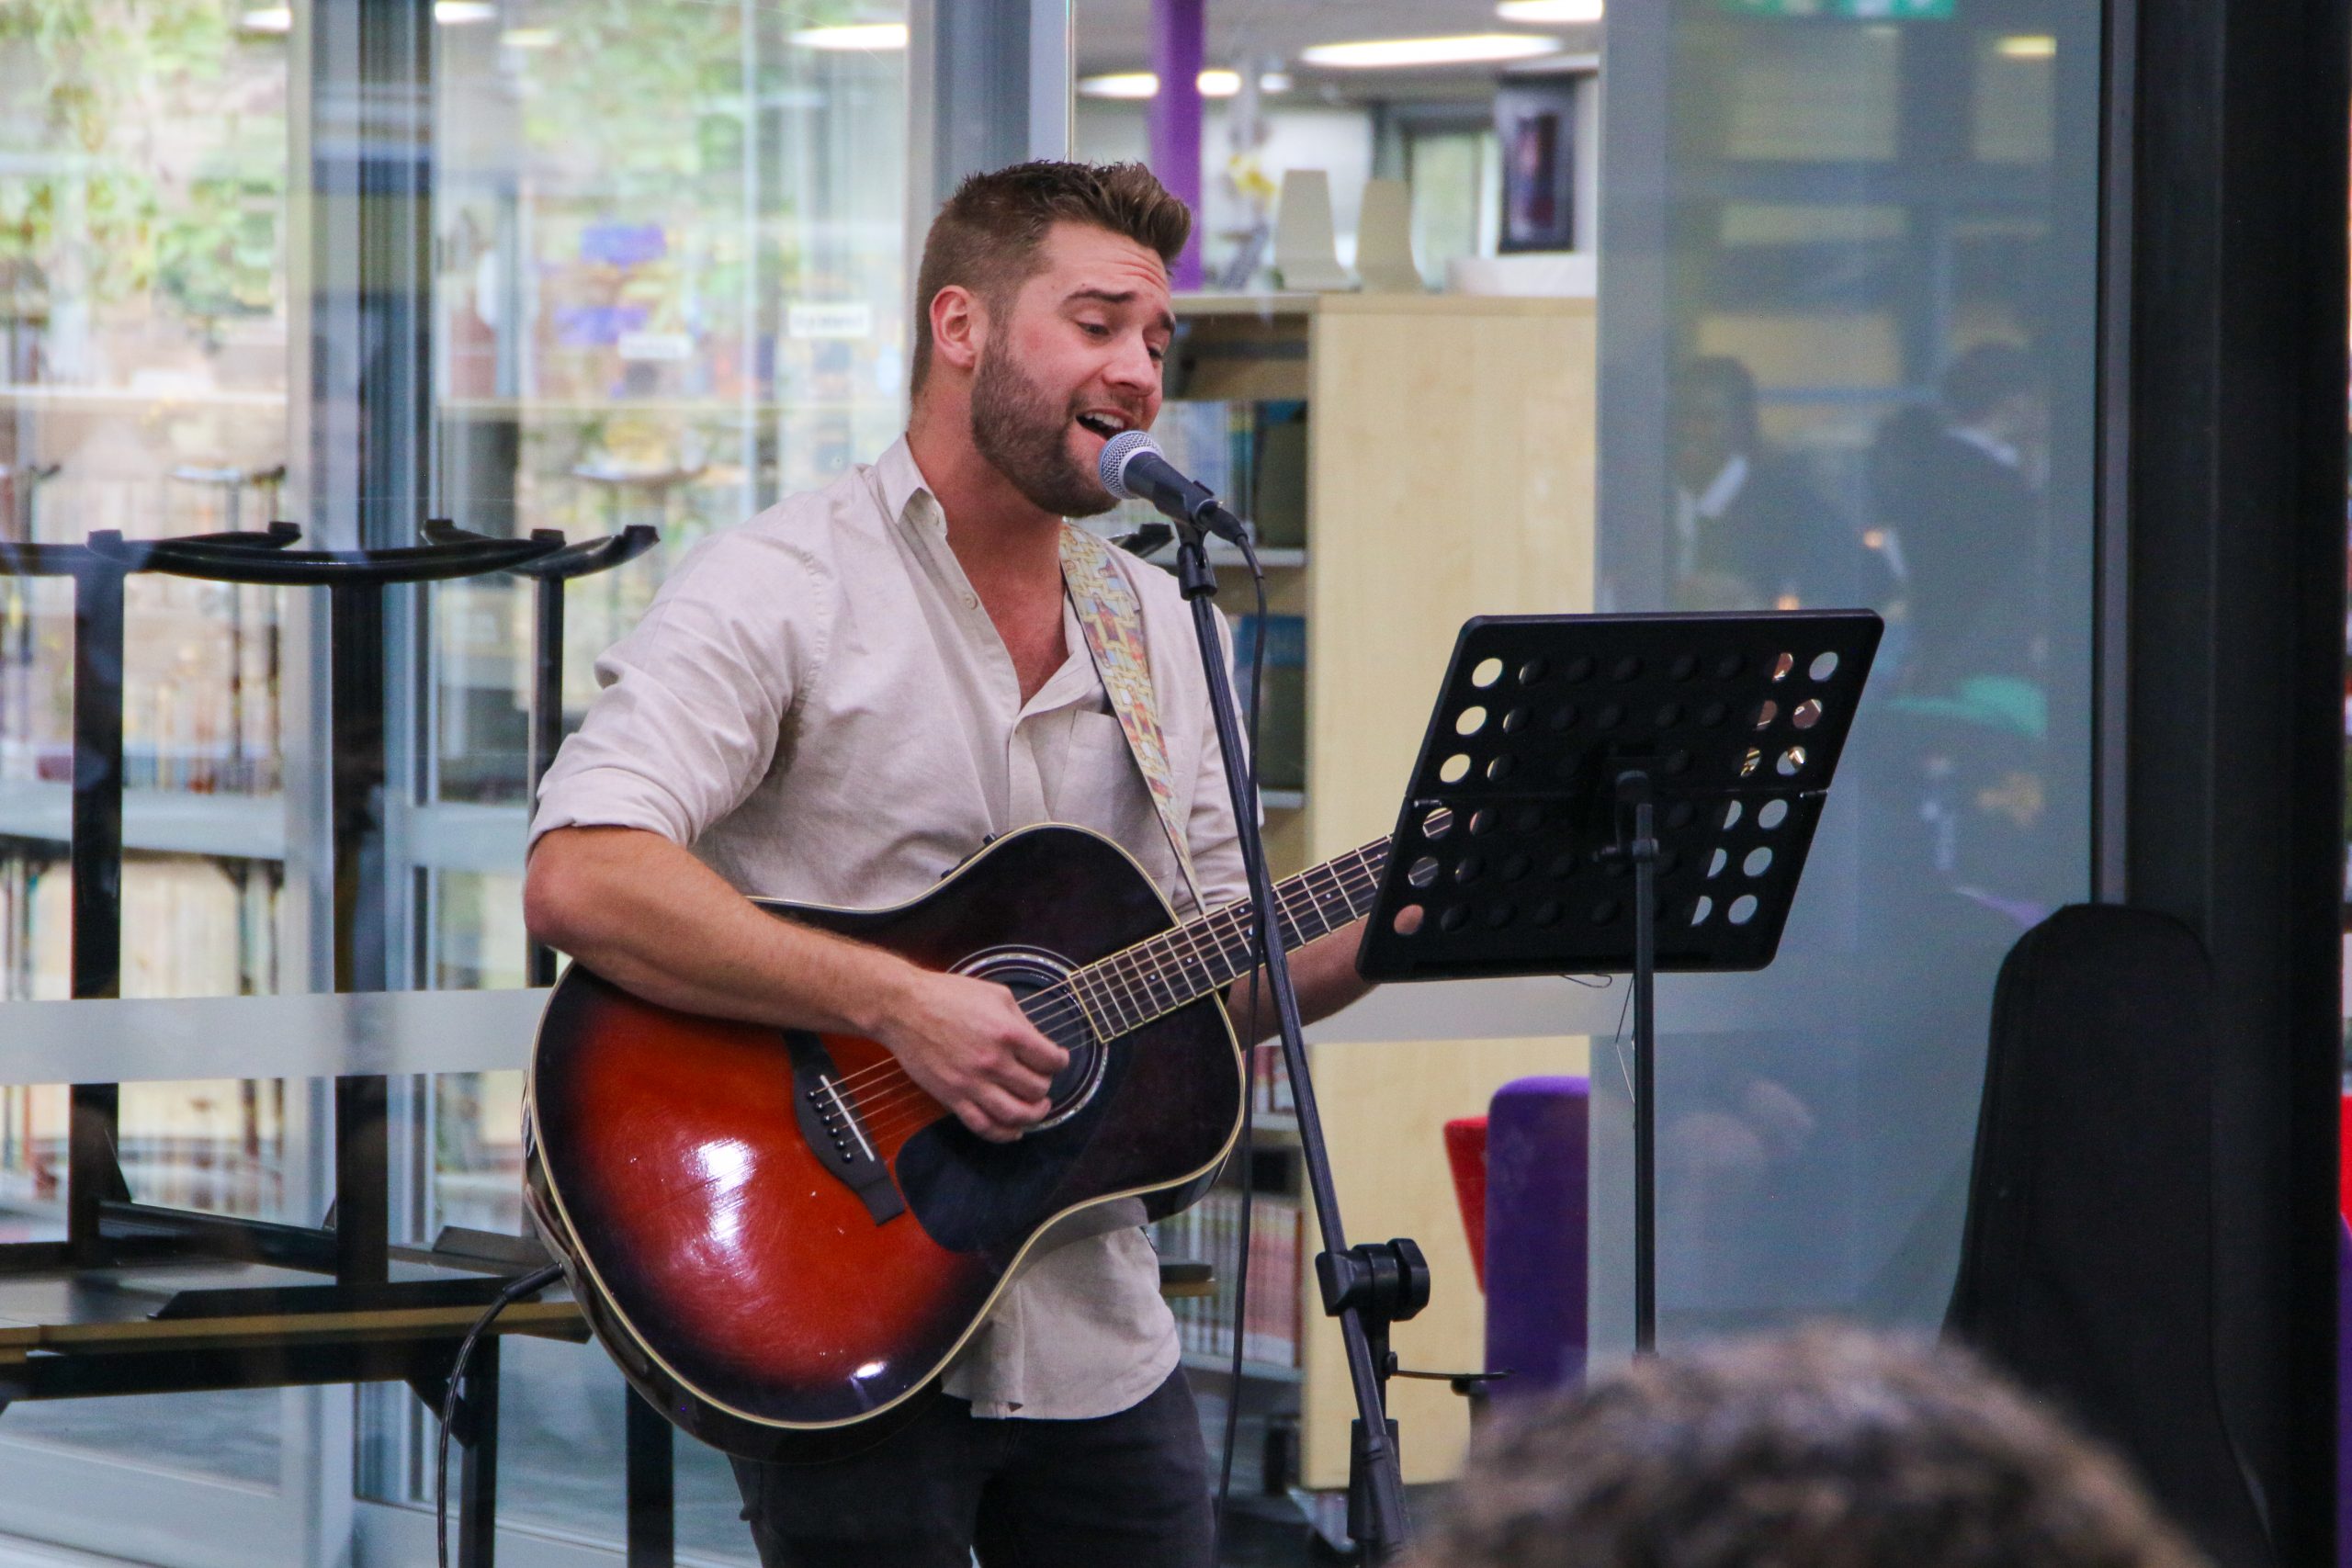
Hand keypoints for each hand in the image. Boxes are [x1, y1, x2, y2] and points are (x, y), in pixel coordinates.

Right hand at [872, 967, 1070, 1142]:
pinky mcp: (952, 1097)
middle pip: (1037, 1089)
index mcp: (1008, 1033)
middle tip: (1041, 1079)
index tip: (1058, 1059)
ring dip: (1033, 1116)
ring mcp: (972, 1083)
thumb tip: (1037, 1042)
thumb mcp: (996, 994)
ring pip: (1015, 1115)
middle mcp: (993, 1062)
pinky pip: (983, 1126)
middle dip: (1045, 1086)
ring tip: (1037, 1108)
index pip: (1050, 1060)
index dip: (1060, 1061)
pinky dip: (1004, 1134)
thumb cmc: (948, 995)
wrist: (904, 1009)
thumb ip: (1021, 1020)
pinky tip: (1013, 1130)